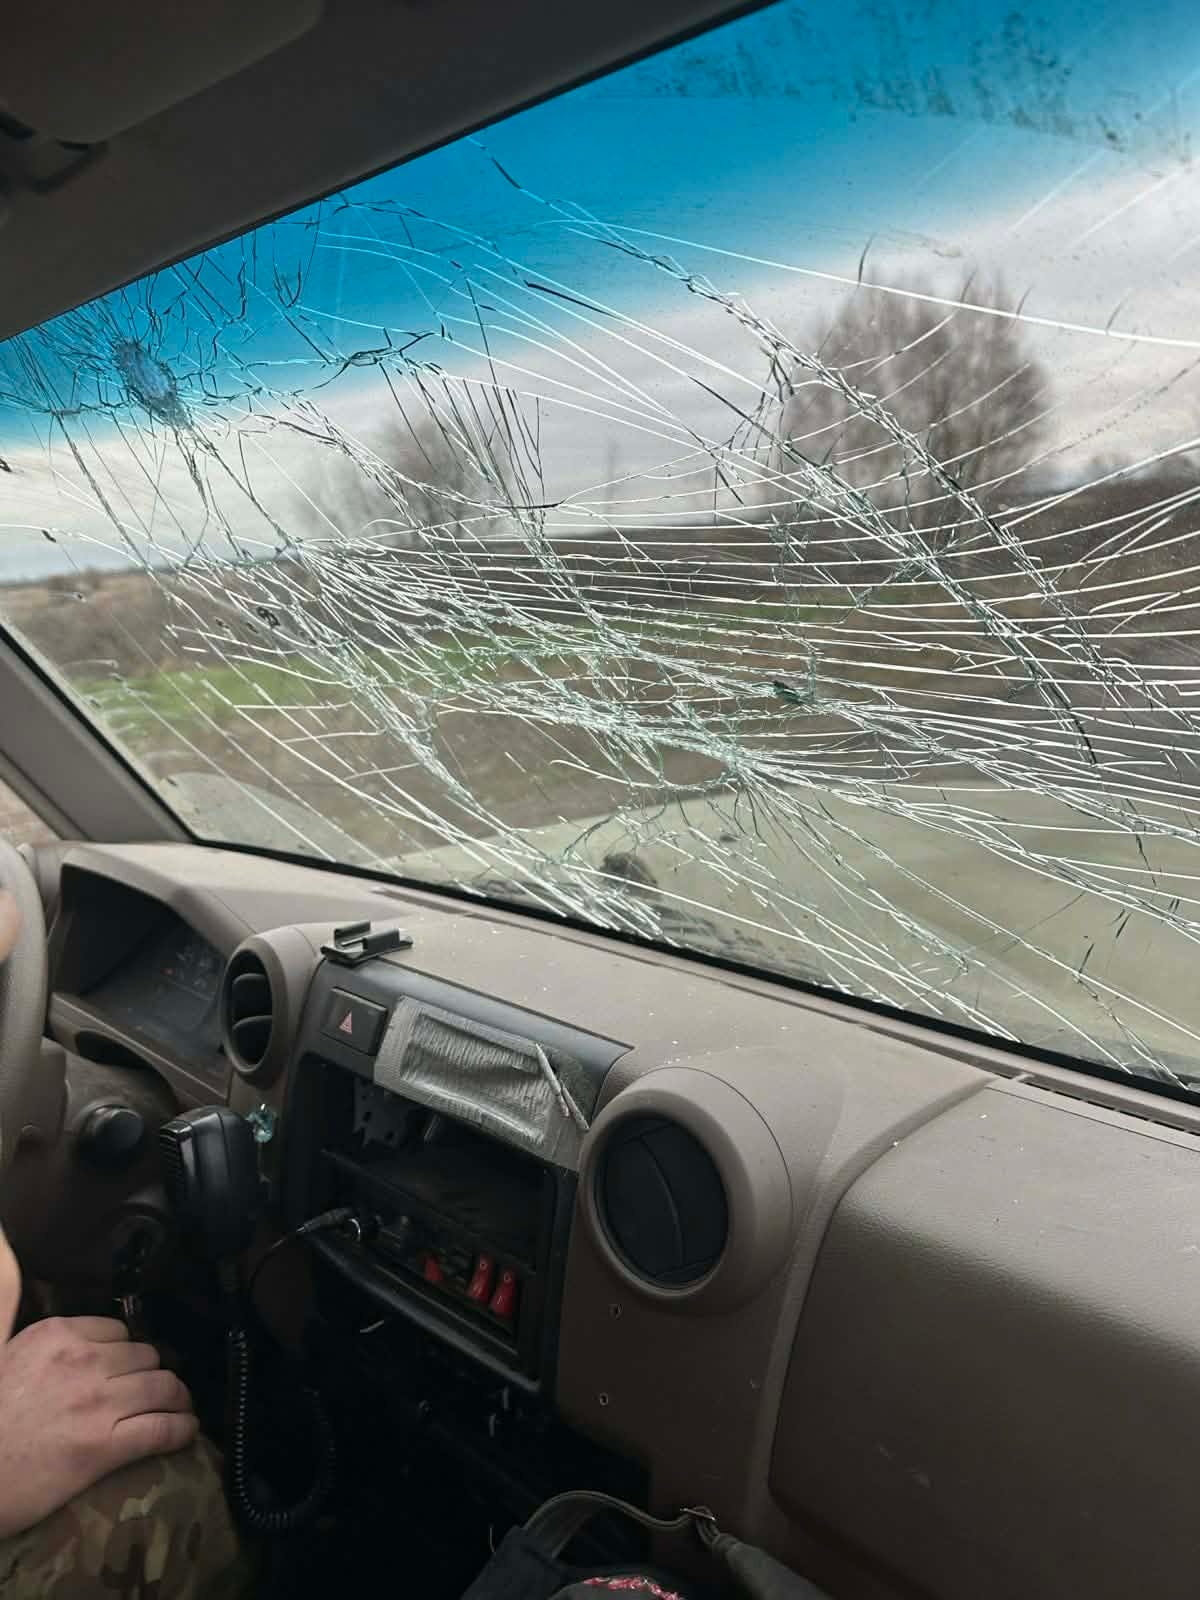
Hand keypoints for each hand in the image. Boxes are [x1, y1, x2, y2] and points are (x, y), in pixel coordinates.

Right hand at [0, 1315, 197, 1537]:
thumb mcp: (10, 1361)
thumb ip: (48, 1352)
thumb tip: (80, 1351)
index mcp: (56, 1335)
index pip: (118, 1330)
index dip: (127, 1352)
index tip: (129, 1368)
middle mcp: (83, 1360)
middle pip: (146, 1356)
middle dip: (152, 1373)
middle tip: (153, 1392)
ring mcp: (98, 1402)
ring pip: (164, 1386)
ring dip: (176, 1398)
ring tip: (179, 1408)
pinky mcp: (105, 1446)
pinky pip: (163, 1429)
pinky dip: (182, 1429)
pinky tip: (187, 1431)